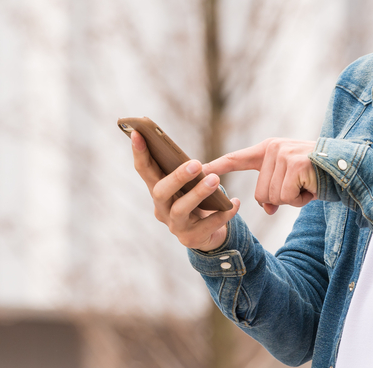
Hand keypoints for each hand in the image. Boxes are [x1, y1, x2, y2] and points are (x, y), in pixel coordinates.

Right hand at [131, 131, 240, 251]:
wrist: (208, 232)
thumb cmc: (196, 200)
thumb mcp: (188, 185)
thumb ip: (185, 171)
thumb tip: (194, 162)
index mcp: (157, 189)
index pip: (144, 170)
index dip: (139, 152)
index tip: (137, 132)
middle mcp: (161, 208)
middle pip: (160, 192)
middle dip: (177, 177)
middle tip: (196, 163)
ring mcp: (174, 226)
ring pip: (181, 209)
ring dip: (198, 193)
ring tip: (215, 180)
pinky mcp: (191, 239)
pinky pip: (208, 225)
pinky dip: (222, 214)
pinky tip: (235, 203)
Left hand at [205, 138, 316, 214]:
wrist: (349, 167)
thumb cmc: (319, 175)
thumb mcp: (291, 181)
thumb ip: (273, 190)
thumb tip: (265, 208)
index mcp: (268, 149)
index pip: (236, 158)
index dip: (217, 167)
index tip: (198, 170)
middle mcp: (273, 149)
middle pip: (260, 194)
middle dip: (281, 199)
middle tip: (301, 186)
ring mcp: (283, 155)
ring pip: (273, 198)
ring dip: (293, 199)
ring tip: (308, 184)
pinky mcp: (294, 165)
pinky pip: (286, 197)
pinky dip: (301, 200)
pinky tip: (312, 186)